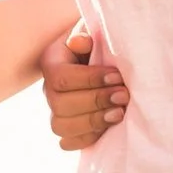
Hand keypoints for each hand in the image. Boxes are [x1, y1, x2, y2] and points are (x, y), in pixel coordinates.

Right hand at [40, 21, 125, 150]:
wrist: (102, 57)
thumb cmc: (100, 41)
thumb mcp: (93, 29)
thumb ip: (86, 32)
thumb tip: (80, 42)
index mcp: (52, 62)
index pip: (61, 77)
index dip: (89, 80)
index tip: (117, 77)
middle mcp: (48, 89)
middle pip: (60, 105)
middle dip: (95, 102)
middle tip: (124, 96)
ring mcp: (55, 111)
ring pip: (60, 127)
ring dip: (93, 122)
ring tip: (119, 113)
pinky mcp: (67, 128)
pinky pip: (68, 143)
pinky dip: (87, 138)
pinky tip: (109, 127)